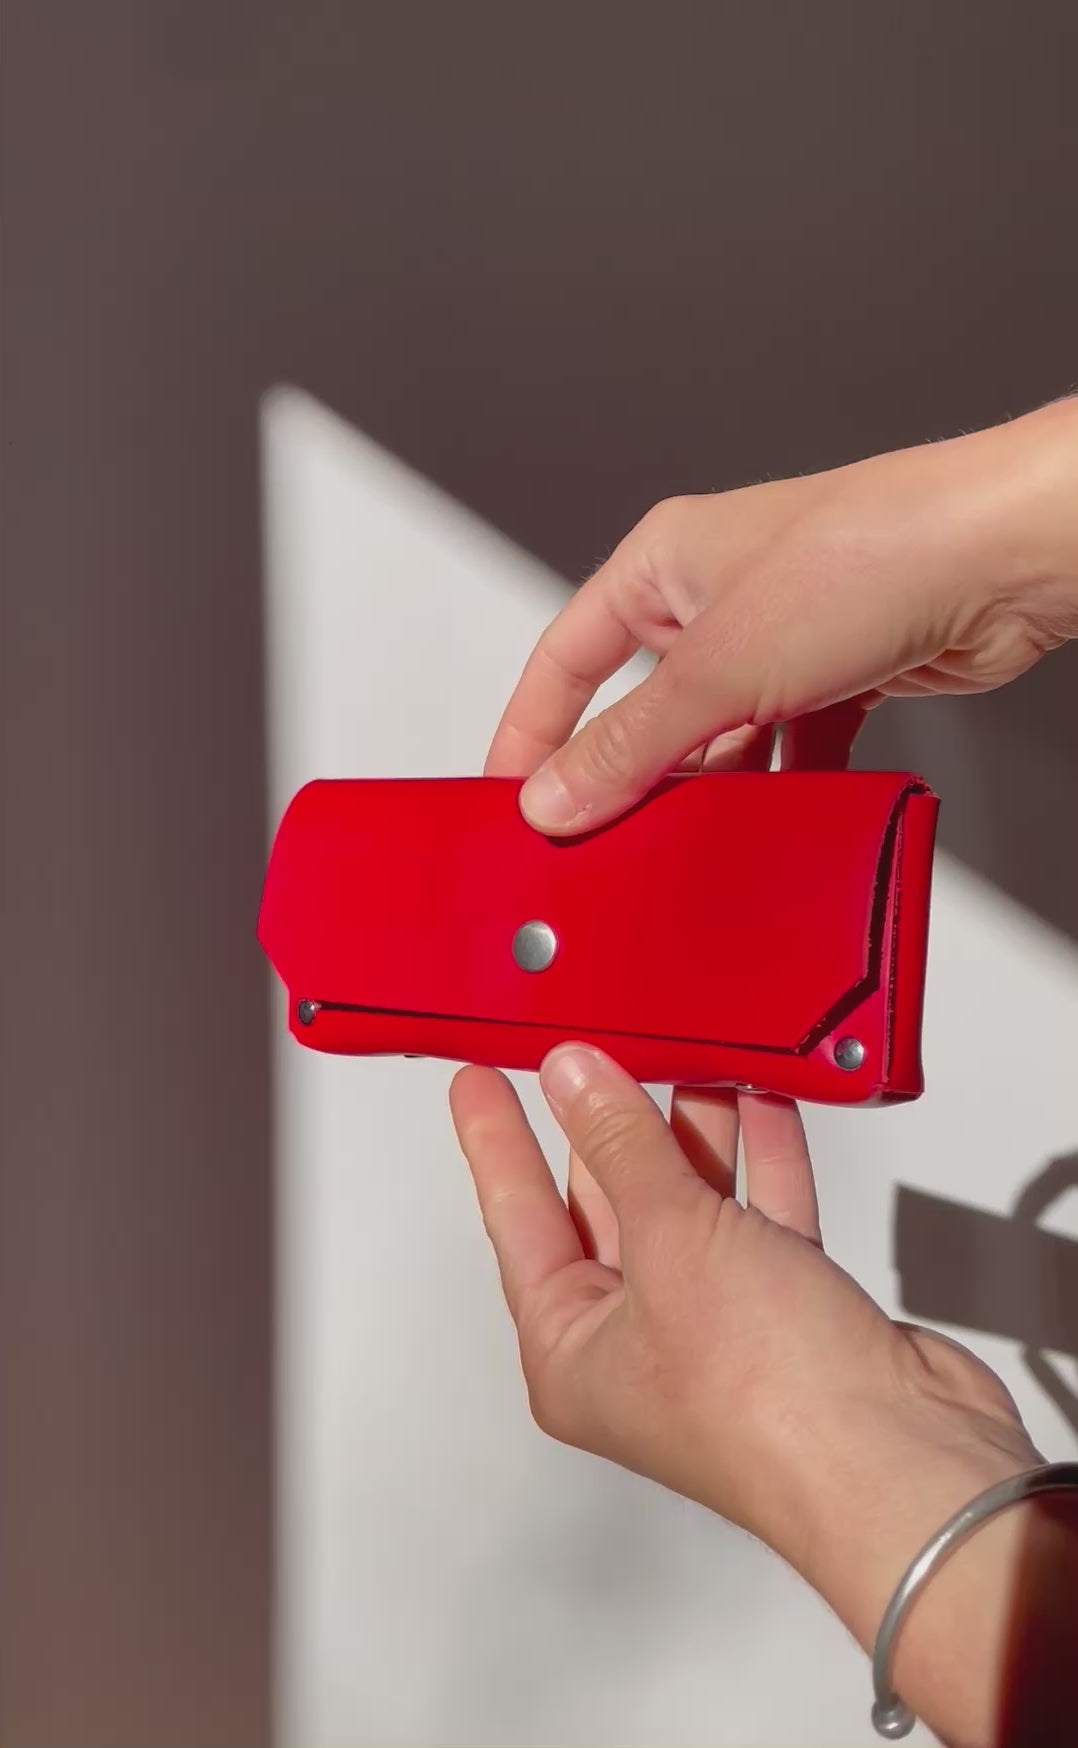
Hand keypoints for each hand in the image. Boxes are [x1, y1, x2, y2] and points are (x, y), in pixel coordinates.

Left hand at [451, 1045, 1051, 1744]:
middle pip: (605, 1209)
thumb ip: (620, 1145)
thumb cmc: (770, 1400)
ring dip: (690, 1133)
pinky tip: (762, 1104)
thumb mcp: (670, 1240)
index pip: (516, 1220)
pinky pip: (762, 1219)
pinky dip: (762, 1163)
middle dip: (606, 1125)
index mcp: (573, 1353)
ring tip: (678, 1054)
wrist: (903, 1460)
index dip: (495, 1142)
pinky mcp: (792, 1317)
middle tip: (586, 1050)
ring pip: (689, 1207)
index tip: (477, 1082)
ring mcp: (718, 1330)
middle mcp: (639, 1346)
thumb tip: (573, 1079)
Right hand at [486, 396, 1077, 831]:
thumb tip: (556, 796)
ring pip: (718, 740)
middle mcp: (716, 598)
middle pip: (644, 709)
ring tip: (686, 843)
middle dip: (630, 775)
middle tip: (599, 838)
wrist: (1001, 559)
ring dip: (711, 791)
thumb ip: (628, 744)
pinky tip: (771, 822)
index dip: (531, 729)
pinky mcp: (839, 679)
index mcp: (663, 563)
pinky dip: (779, 791)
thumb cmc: (868, 552)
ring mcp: (781, 642)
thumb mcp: (716, 667)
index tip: (509, 797)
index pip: (566, 658)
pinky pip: (786, 752)